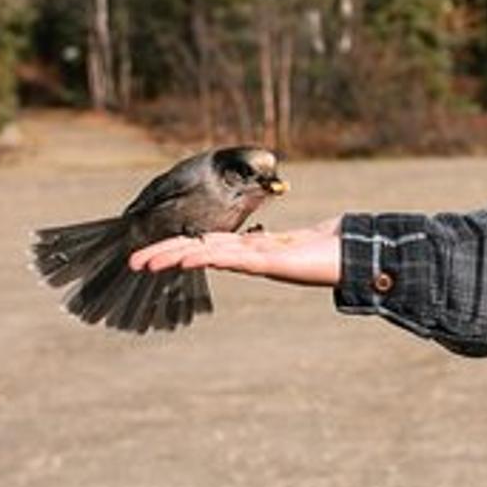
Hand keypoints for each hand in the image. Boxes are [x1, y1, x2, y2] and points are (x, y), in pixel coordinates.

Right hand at [129, 215, 344, 287]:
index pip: (205, 245)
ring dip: (176, 258)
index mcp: (249, 248)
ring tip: (146, 263)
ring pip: (208, 257)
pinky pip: (234, 259)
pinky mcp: (272, 262)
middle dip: (165, 256)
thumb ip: (274, 233)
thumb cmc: (327, 246)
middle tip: (133, 263)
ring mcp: (257, 261)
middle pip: (198, 252)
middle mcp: (248, 256)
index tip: (152, 250)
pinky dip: (209, 256)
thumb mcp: (293, 235)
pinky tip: (188, 257)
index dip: (178, 246)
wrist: (354, 256)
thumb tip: (265, 223)